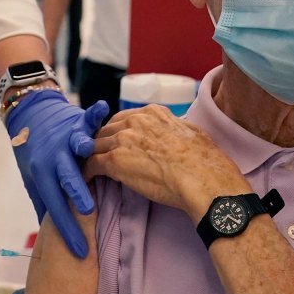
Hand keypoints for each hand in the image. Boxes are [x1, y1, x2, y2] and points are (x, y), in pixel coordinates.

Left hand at [5, 89, 108, 257]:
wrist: (32, 115)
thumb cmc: (35, 154)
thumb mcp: (34, 181)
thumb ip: (44, 207)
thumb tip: (51, 243)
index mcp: (42, 174)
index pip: (54, 206)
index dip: (67, 230)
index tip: (80, 253)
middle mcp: (54, 156)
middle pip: (66, 177)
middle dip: (77, 193)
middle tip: (89, 210)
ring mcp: (66, 137)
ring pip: (77, 145)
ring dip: (84, 149)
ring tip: (91, 151)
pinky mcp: (77, 121)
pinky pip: (88, 118)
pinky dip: (95, 114)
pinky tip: (104, 108)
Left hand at [86, 105, 245, 219]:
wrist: (204, 181)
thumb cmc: (206, 163)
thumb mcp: (192, 132)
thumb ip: (174, 128)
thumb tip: (174, 131)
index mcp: (153, 112)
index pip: (124, 118)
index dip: (118, 133)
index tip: (116, 143)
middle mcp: (135, 121)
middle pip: (106, 130)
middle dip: (102, 144)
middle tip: (99, 157)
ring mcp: (123, 139)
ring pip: (95, 146)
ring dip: (92, 157)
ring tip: (89, 169)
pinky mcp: (114, 160)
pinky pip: (91, 163)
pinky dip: (87, 172)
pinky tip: (87, 179)